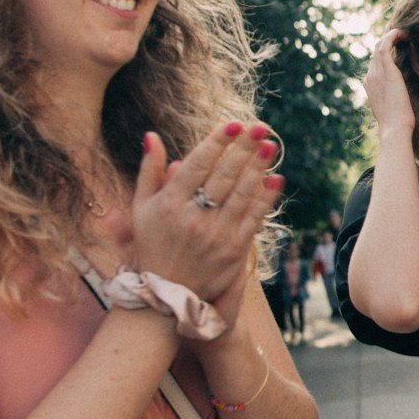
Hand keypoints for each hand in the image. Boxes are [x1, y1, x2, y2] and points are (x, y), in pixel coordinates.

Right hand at [130, 124, 281, 328]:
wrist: (166, 293)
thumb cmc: (152, 244)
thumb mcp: (142, 208)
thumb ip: (149, 171)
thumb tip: (152, 135)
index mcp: (169, 204)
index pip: (198, 164)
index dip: (217, 142)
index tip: (234, 124)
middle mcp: (193, 218)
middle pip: (223, 175)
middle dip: (243, 148)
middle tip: (259, 127)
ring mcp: (215, 234)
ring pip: (241, 193)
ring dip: (258, 167)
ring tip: (270, 145)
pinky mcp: (234, 250)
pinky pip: (253, 218)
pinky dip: (265, 198)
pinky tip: (276, 179)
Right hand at [367, 29, 418, 135]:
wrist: (394, 128)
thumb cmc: (399, 123)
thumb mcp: (395, 108)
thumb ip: (397, 98)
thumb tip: (404, 95)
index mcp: (371, 85)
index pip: (376, 63)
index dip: (385, 51)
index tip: (396, 44)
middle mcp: (370, 76)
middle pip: (376, 51)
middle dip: (387, 39)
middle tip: (399, 31)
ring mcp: (376, 72)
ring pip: (380, 45)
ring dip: (391, 35)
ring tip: (404, 30)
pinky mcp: (386, 69)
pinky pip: (385, 44)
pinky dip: (393, 36)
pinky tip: (403, 33)